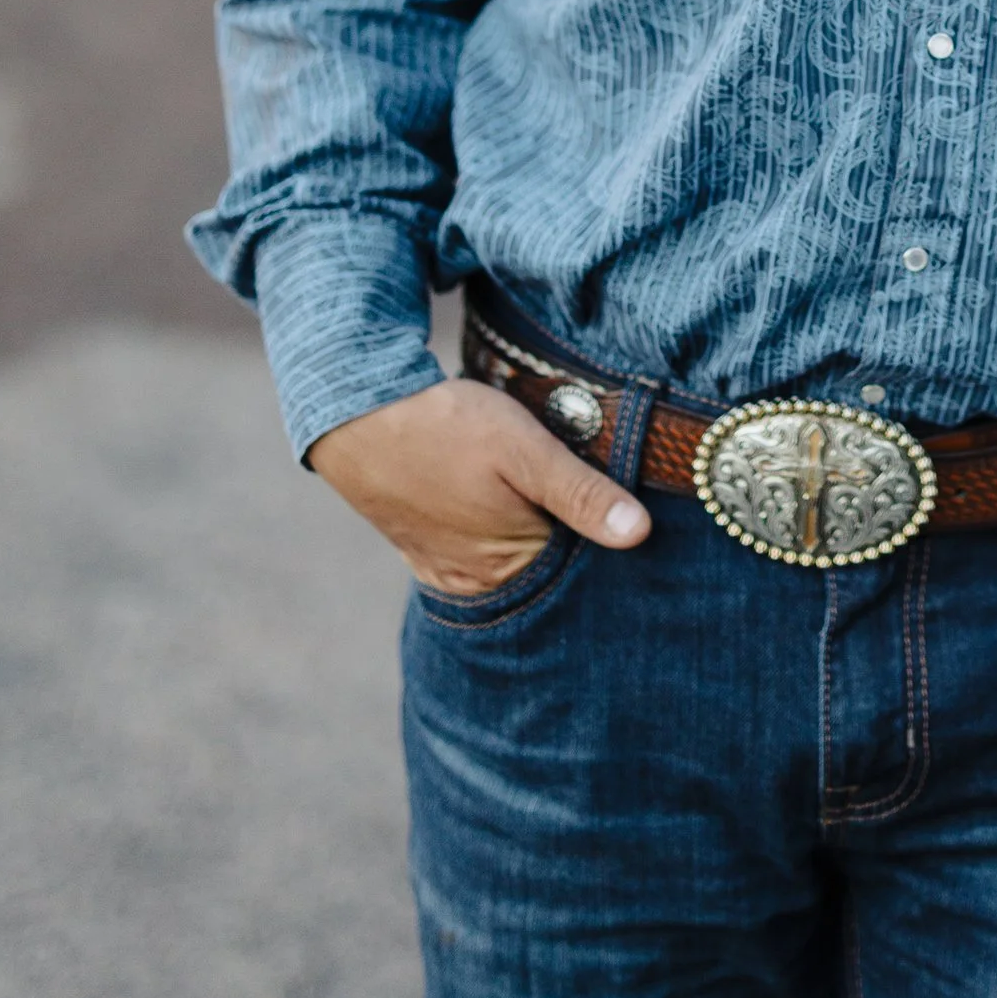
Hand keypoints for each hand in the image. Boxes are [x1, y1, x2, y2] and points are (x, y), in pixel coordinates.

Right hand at [309, 375, 649, 596]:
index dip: (606, 536)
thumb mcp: (525, 449)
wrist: (357, 414)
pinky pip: (478, 556)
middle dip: (572, 539)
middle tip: (581, 489)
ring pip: (514, 562)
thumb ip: (581, 494)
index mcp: (510, 565)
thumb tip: (639, 535)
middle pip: (548, 569)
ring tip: (538, 491)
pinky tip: (502, 503)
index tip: (626, 506)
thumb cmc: (445, 427)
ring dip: (533, 534)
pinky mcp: (427, 554)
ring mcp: (449, 572)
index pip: (584, 568)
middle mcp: (479, 583)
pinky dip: (498, 536)